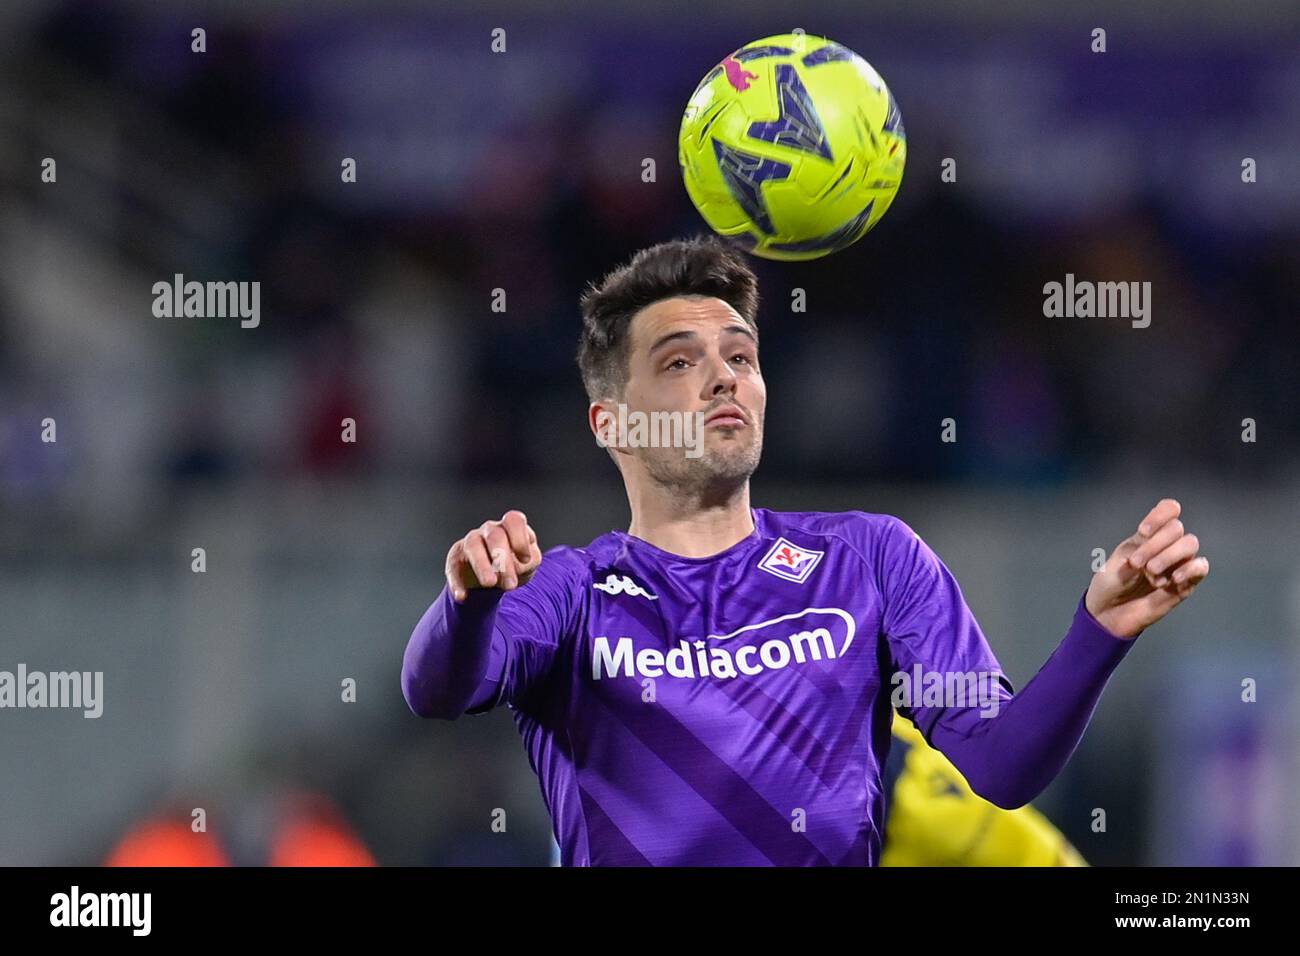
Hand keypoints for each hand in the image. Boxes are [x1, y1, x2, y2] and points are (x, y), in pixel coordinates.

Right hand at [445, 510, 541, 602]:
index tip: (525, 559)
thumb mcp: (528, 564)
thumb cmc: (516, 564)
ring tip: (490, 584)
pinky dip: (457, 583)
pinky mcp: (455, 559)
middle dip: (503, 560)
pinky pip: (453, 569)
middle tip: (511, 585)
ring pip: (473, 546)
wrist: (496, 578)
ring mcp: (471, 542)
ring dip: (482, 566)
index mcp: (509, 527)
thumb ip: (528, 562)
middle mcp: (490, 530)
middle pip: (495, 536)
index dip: (520, 539)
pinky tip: (462, 596)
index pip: (514, 521)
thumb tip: (518, 565)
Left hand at [1085, 498, 1208, 638]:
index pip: (1168, 511)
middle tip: (1137, 563)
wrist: (1110, 612)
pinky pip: (1200, 567)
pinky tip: (1173, 579)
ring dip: (1170, 555)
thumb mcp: (1118, 561)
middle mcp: (1165, 545)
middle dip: (1156, 544)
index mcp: (1147, 535)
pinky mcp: (1186, 583)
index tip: (1143, 531)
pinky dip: (1190, 569)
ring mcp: (1177, 563)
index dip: (1160, 515)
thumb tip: (1153, 541)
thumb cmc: (1111, 583)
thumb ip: (1138, 547)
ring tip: (1151, 573)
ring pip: (1190, 544)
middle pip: (1177, 528)